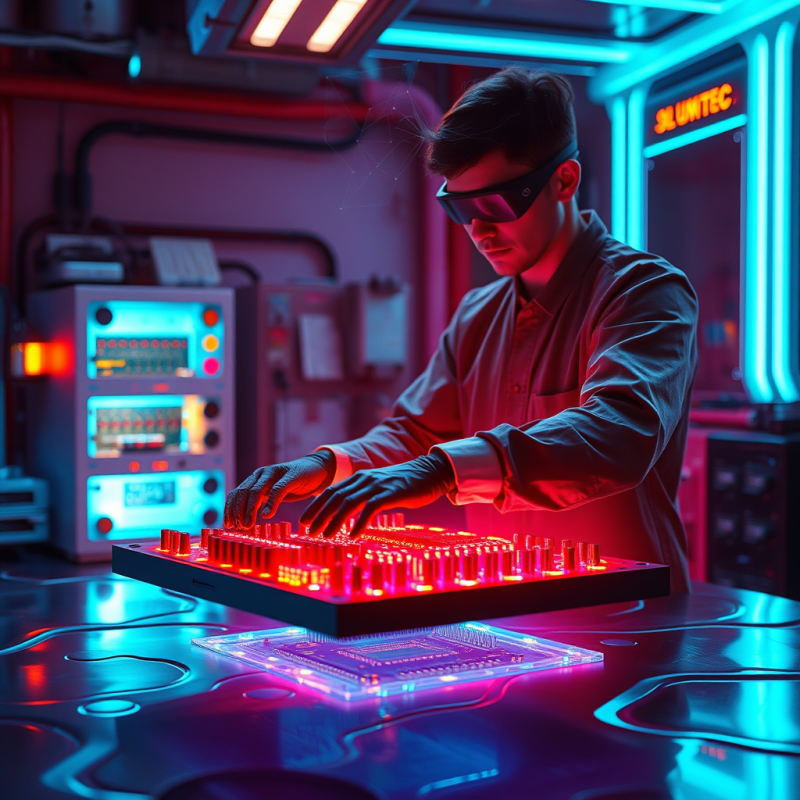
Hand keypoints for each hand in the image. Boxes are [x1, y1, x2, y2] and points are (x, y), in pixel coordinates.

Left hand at [224, 451, 335, 529]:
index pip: (236, 493)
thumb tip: (243, 520)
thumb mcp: (273, 493)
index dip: (230, 509)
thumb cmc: (293, 484)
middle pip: (243, 492)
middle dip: (238, 511)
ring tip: (248, 525)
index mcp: (255, 478)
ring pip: (256, 491)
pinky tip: (267, 514)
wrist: (317, 469)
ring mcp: (275, 473)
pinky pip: (277, 489)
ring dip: (250, 509)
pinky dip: (271, 503)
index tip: (228, 524)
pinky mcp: (290, 476)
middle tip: (238, 528)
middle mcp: (262, 474)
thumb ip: (260, 501)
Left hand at [300, 451, 455, 537]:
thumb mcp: (379, 487)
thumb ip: (364, 495)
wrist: (430, 472)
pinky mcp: (391, 493)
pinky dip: (359, 523)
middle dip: (319, 515)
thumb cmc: (405, 483)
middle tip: (309, 532)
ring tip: (325, 536)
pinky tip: (353, 535)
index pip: (331, 491)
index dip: (315, 506)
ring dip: (334, 521)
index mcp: (360, 477)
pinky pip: (370, 509)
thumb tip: (349, 512)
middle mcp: (364, 479)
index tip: (304, 521)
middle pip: (335, 497)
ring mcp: (377, 485)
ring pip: (348, 503)